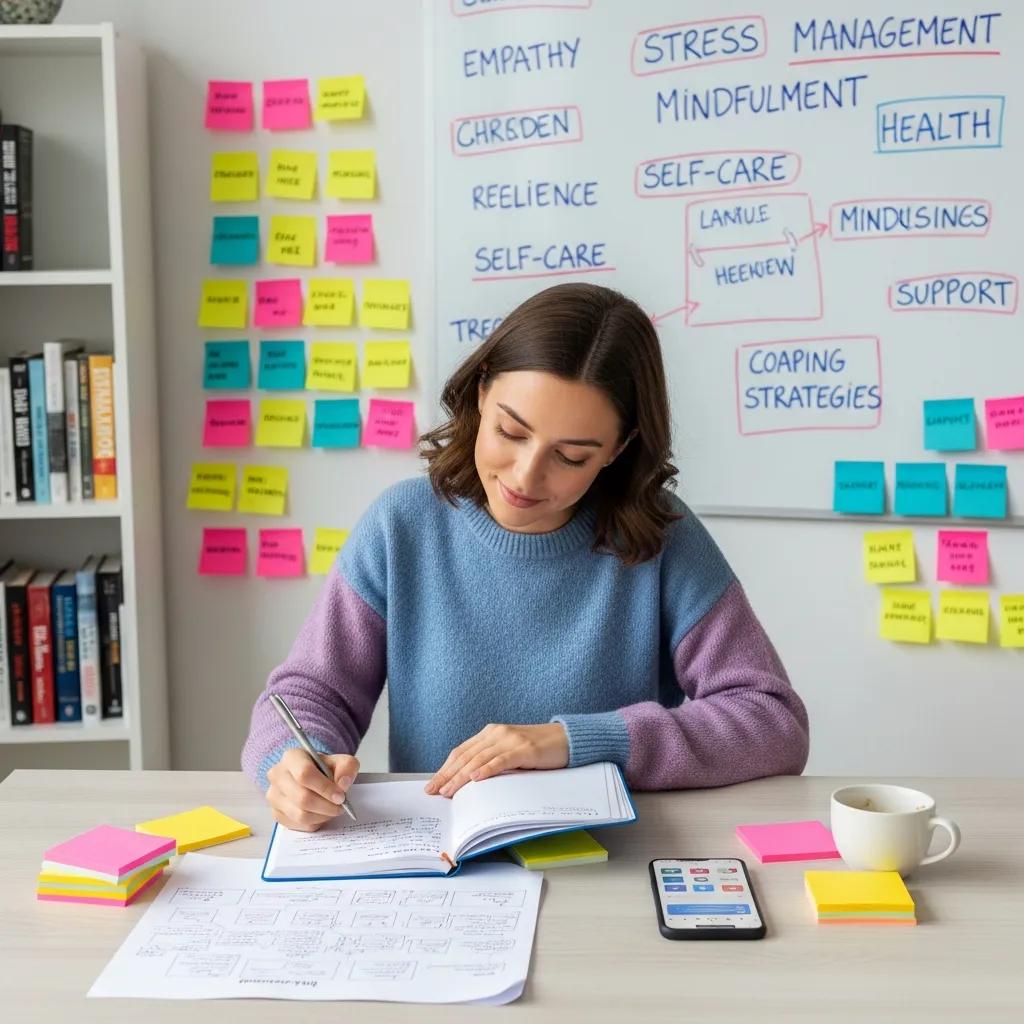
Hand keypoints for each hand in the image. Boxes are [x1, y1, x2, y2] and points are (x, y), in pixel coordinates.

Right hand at [266, 749, 359, 831]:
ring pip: (300, 815)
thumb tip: (342, 784)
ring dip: (322, 816)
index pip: (305, 774)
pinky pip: (298, 825)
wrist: (312, 777)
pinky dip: (314, 823)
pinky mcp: (276, 813)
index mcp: (292, 757)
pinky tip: (321, 814)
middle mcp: (277, 775)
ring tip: (332, 810)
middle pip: (302, 798)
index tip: (340, 796)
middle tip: (340, 806)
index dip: (325, 788)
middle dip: (326, 806)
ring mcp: (274, 796)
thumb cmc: (324, 768)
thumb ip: (347, 767)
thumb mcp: (340, 761)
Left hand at [424, 723, 568, 798]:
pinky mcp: (524, 749)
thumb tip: (468, 782)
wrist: (566, 738)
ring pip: (479, 759)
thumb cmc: (537, 749)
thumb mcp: (509, 752)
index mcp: (490, 733)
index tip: (432, 784)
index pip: (461, 751)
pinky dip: (486, 769)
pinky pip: (501, 760)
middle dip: (447, 775)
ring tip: (449, 791)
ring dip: (461, 777)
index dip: (445, 768)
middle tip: (434, 791)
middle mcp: (496, 733)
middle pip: (465, 756)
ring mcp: (510, 739)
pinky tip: (475, 778)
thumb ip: (491, 759)